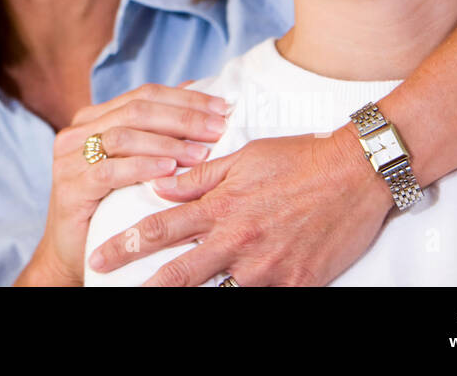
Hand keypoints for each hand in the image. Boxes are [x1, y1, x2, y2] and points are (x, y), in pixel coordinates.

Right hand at [15, 83, 228, 285]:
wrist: (76, 251)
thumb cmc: (110, 204)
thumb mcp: (134, 162)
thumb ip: (155, 130)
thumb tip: (193, 90)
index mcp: (93, 118)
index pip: (144, 95)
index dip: (185, 99)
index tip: (221, 108)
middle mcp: (78, 132)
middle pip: (136, 110)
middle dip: (182, 118)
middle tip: (217, 129)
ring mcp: (70, 159)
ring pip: (122, 136)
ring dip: (166, 143)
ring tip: (200, 153)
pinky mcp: (70, 188)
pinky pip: (109, 172)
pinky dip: (141, 168)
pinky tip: (168, 170)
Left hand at [86, 126, 394, 285]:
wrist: (357, 173)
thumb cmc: (299, 159)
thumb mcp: (244, 158)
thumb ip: (200, 177)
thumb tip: (160, 186)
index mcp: (221, 207)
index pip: (161, 229)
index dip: (125, 246)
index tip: (100, 257)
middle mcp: (237, 241)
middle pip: (179, 274)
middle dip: (143, 286)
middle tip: (110, 284)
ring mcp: (266, 268)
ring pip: (218, 293)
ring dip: (192, 295)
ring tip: (162, 298)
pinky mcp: (296, 284)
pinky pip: (260, 298)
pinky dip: (242, 295)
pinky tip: (229, 294)